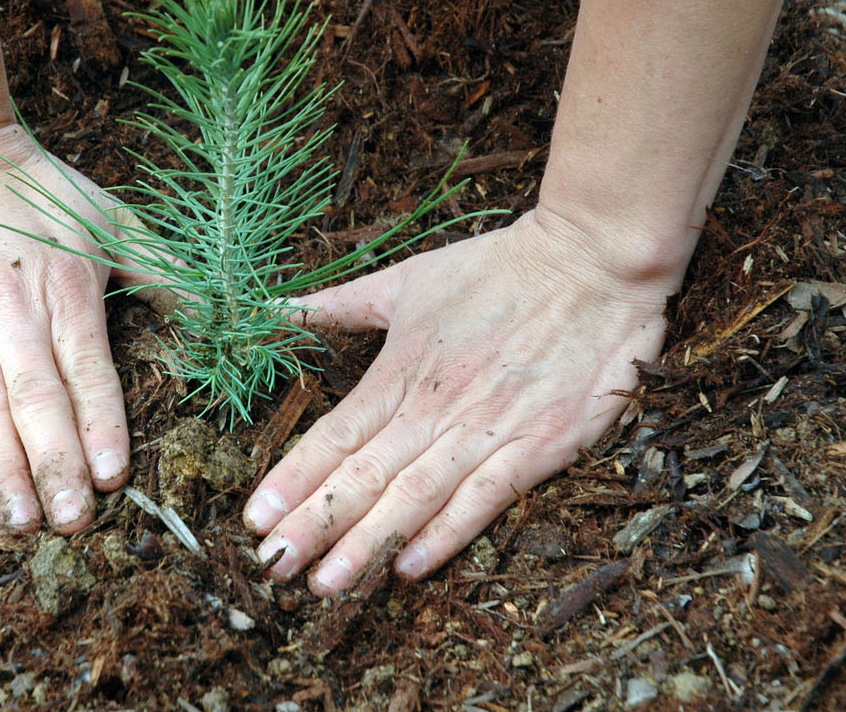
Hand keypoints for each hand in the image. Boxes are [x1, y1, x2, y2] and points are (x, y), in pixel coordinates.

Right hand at [0, 122, 137, 533]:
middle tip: (74, 523)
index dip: (101, 424)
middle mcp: (11, 308)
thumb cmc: (33, 186)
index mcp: (67, 288)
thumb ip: (163, 270)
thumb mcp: (109, 217)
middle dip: (57, 464)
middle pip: (38, 398)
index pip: (88, 369)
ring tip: (23, 519)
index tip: (114, 478)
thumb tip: (223, 313)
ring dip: (2, 465)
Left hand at [244, 208, 673, 591]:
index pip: (334, 436)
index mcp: (400, 370)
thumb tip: (274, 310)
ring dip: (366, 543)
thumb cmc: (497, 268)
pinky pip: (485, 500)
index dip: (292, 480)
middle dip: (314, 525)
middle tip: (272, 567)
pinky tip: (408, 568)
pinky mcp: (539, 446)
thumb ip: (339, 304)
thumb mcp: (407, 279)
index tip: (253, 519)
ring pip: (414, 496)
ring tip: (325, 584)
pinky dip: (446, 535)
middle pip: (363, 476)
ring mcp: (487, 430)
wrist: (592, 261)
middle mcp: (435, 407)